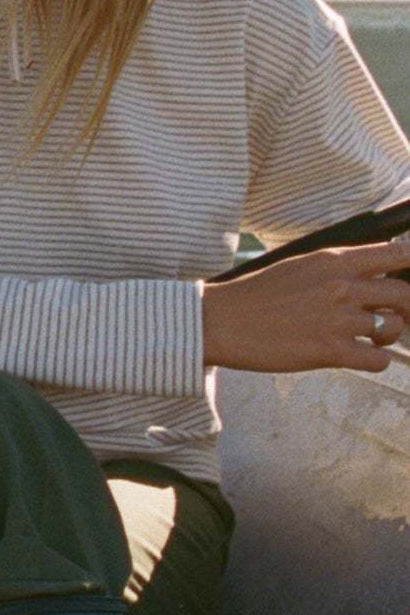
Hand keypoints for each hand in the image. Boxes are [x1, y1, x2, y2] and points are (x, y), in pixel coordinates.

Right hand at [202, 235, 409, 375]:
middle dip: (405, 308)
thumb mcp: (301, 266)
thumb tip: (374, 278)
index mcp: (335, 260)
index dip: (409, 265)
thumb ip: (339, 268)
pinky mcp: (330, 351)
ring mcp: (338, 319)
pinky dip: (374, 359)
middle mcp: (342, 286)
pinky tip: (358, 355)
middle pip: (405, 294)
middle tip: (394, 316)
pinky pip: (379, 360)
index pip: (396, 254)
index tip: (404, 276)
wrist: (223, 321)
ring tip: (368, 337)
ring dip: (387, 335)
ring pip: (394, 328)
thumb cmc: (258, 294)